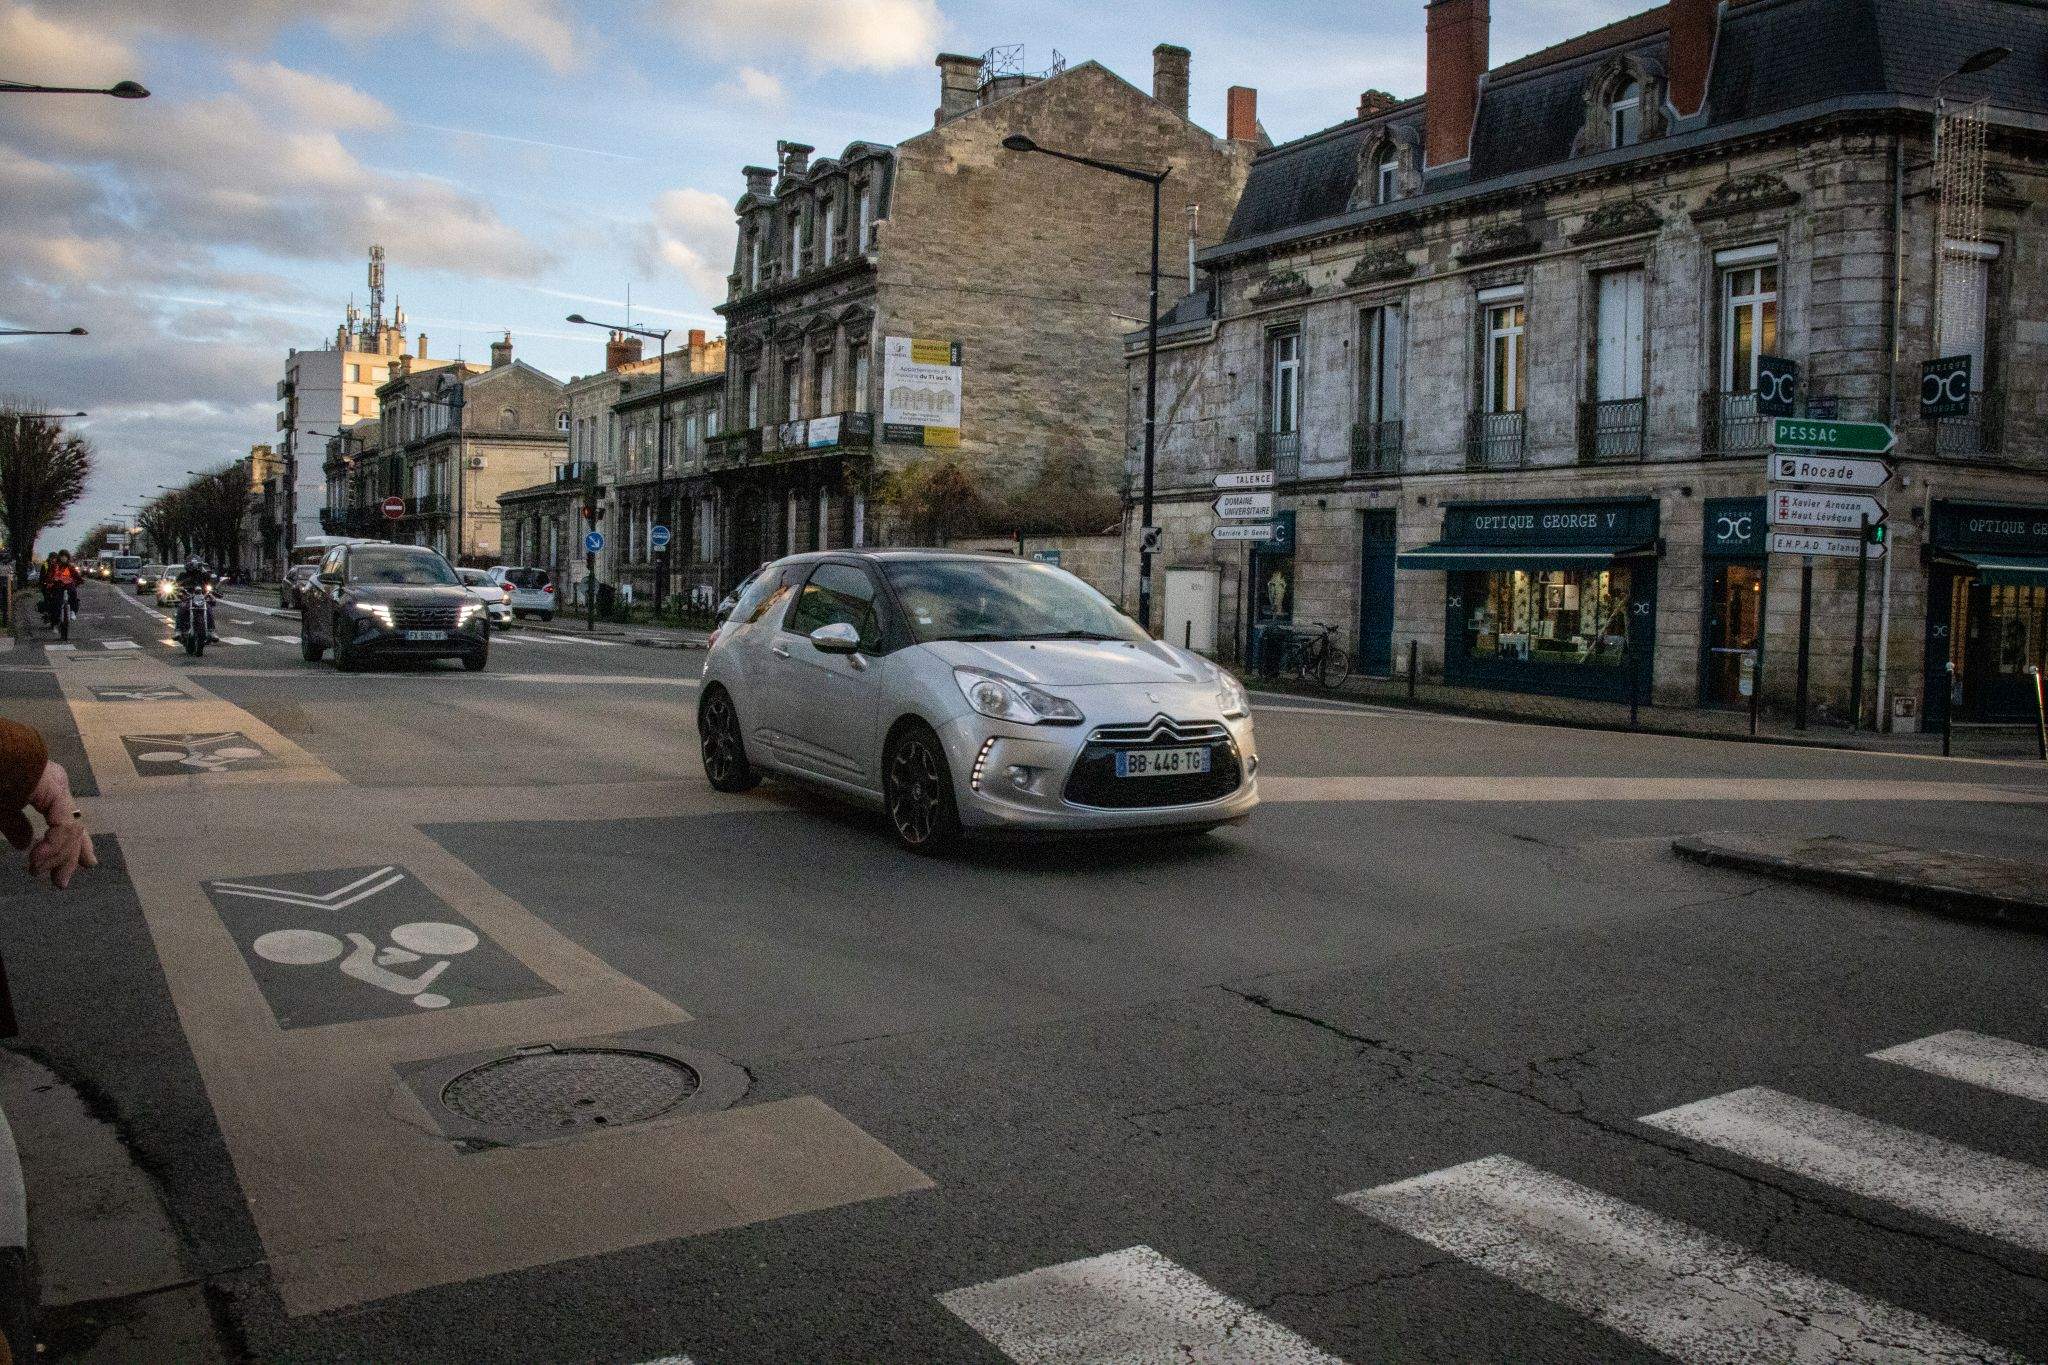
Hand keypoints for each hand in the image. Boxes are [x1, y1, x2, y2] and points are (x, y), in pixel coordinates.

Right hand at [21, 760, 95, 889]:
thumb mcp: (1, 808)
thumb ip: (15, 825)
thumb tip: (23, 844)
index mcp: (46, 786)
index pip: (67, 820)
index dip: (75, 845)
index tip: (83, 865)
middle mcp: (57, 784)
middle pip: (74, 826)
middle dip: (70, 856)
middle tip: (62, 883)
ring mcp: (57, 784)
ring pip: (70, 829)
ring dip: (57, 855)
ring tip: (39, 871)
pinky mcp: (53, 788)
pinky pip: (63, 824)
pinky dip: (53, 845)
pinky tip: (39, 860)